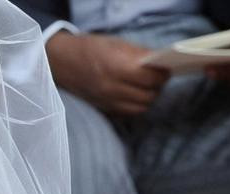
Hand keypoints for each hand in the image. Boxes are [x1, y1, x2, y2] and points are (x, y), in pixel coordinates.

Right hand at [45, 31, 168, 116]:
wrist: (63, 64)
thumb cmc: (91, 49)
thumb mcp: (117, 44)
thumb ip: (140, 55)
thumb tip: (160, 63)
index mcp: (116, 68)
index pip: (151, 78)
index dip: (162, 74)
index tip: (166, 68)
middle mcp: (113, 89)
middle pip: (148, 96)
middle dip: (158, 87)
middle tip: (160, 77)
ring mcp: (109, 103)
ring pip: (141, 108)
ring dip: (149, 98)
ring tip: (149, 87)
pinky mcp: (106, 110)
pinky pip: (130, 113)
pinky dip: (138, 105)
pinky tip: (137, 95)